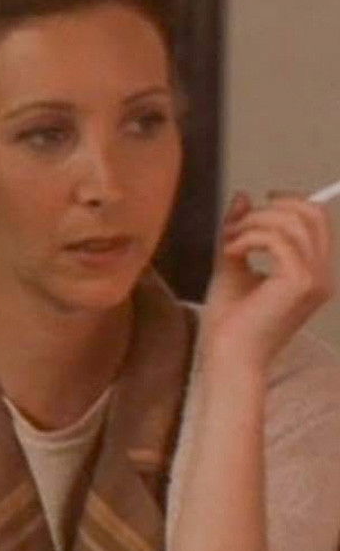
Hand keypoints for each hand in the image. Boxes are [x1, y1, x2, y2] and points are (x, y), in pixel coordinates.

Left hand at [201, 191, 332, 368]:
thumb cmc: (230, 318)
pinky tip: (231, 252)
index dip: (287, 202)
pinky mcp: (299, 283)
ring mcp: (314, 279)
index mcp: (312, 271)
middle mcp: (322, 275)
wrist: (228, 355)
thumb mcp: (233, 263)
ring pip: (294, 223)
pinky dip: (248, 238)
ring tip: (230, 242)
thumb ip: (241, 230)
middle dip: (270, 208)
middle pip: (311, 214)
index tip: (257, 203)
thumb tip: (244, 196)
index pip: (315, 219)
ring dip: (254, 223)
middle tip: (239, 224)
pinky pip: (278, 240)